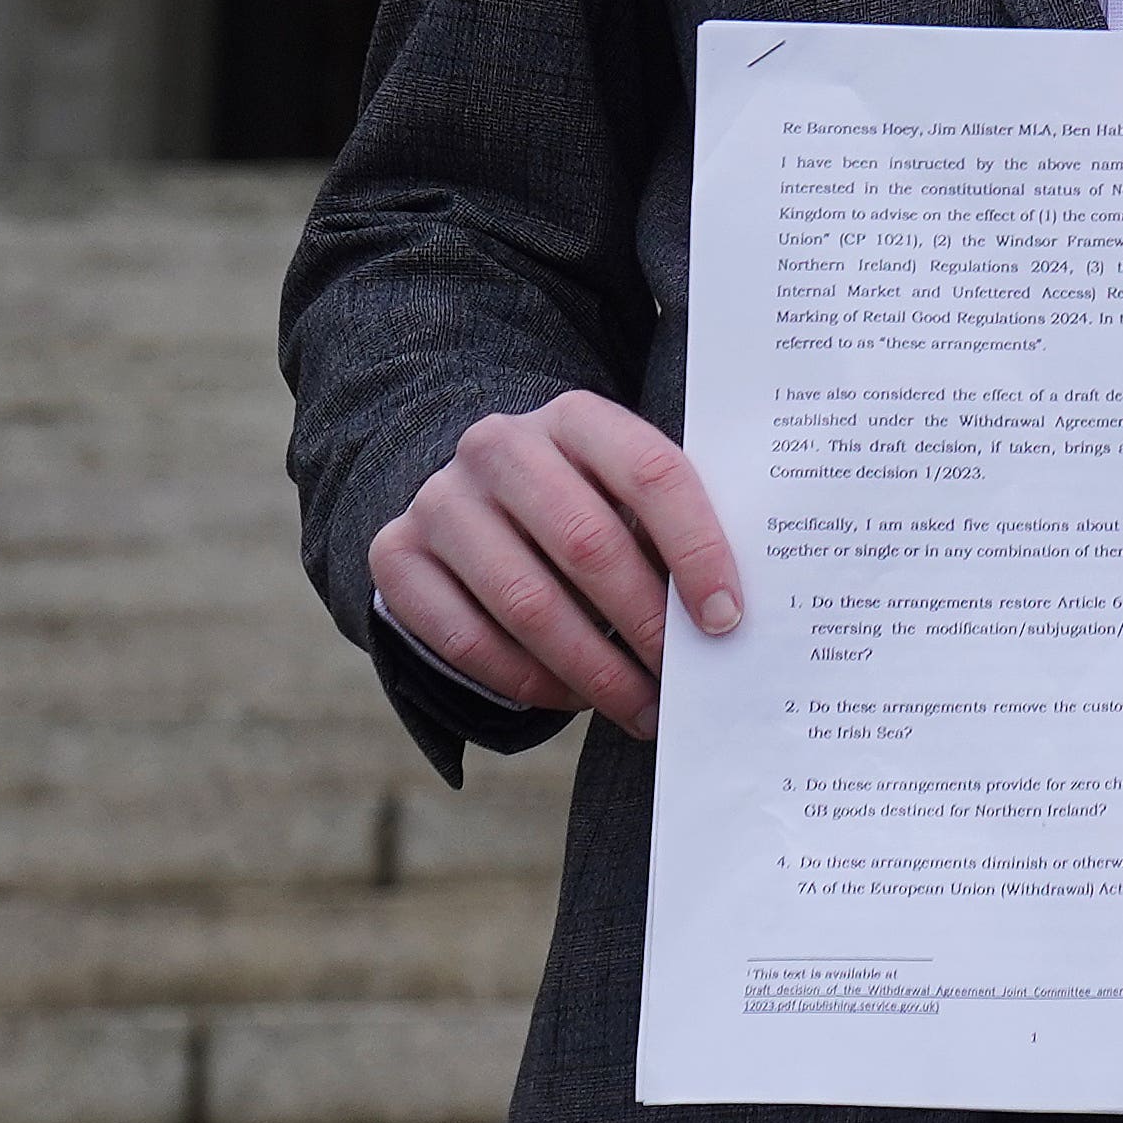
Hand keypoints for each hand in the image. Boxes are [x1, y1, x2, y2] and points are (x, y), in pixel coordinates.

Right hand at [369, 390, 742, 738]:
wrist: (477, 493)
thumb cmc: (583, 501)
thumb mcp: (626, 491)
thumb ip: (672, 529)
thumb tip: (728, 617)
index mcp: (577, 416)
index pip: (652, 474)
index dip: (697, 550)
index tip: (727, 618)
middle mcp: (498, 446)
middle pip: (587, 541)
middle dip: (644, 623)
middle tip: (682, 677)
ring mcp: (440, 500)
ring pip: (526, 601)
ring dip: (592, 668)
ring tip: (638, 705)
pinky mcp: (395, 554)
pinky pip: (465, 639)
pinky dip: (527, 682)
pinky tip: (572, 698)